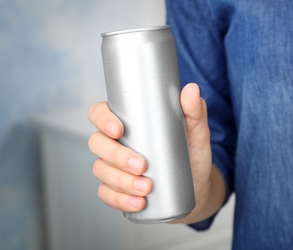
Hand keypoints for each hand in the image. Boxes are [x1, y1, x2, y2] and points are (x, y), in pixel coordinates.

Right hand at [88, 83, 223, 221]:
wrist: (195, 186)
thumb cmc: (190, 154)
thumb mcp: (196, 133)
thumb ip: (194, 112)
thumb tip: (192, 89)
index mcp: (127, 122)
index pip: (99, 113)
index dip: (102, 119)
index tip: (119, 129)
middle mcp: (115, 142)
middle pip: (97, 143)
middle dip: (116, 155)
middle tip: (141, 165)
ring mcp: (113, 167)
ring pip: (101, 170)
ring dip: (120, 181)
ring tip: (146, 188)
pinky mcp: (117, 189)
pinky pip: (106, 194)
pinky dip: (119, 199)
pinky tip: (138, 202)